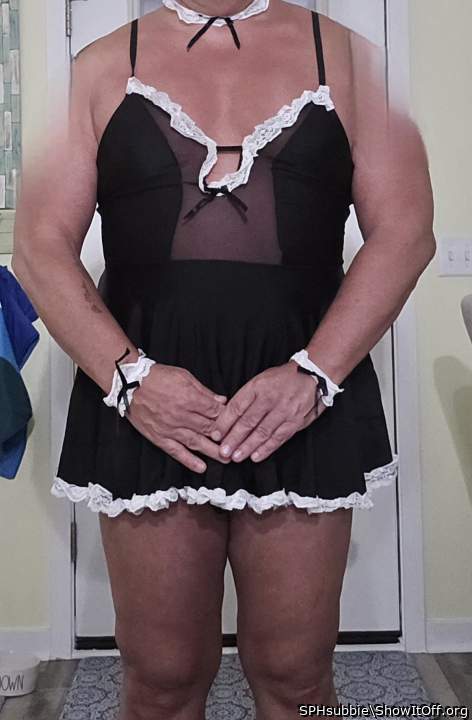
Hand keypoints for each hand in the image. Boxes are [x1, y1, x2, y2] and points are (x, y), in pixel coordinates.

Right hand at [126, 364, 229, 473]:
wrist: (130, 384)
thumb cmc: (158, 377)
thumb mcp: (184, 376)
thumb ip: (204, 391)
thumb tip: (222, 400)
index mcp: (190, 398)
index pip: (215, 412)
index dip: (228, 418)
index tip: (237, 423)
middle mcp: (182, 415)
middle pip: (209, 428)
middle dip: (225, 437)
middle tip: (238, 444)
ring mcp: (170, 428)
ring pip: (196, 442)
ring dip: (213, 452)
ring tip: (227, 459)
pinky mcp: (160, 437)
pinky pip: (176, 452)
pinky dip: (189, 461)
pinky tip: (201, 468)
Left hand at [210, 361, 326, 463]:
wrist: (312, 375)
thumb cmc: (282, 379)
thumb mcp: (260, 380)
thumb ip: (246, 398)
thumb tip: (227, 417)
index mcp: (258, 386)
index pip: (237, 406)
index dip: (224, 422)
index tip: (215, 434)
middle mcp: (270, 398)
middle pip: (248, 421)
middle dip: (233, 438)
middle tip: (223, 451)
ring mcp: (283, 410)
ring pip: (262, 432)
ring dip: (247, 446)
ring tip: (236, 456)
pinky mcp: (295, 421)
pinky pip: (278, 437)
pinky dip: (266, 448)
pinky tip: (255, 456)